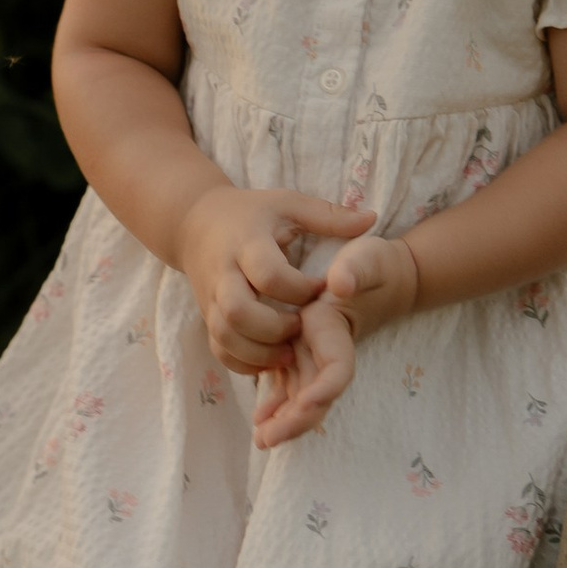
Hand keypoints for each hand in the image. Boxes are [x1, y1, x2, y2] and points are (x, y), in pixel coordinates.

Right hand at [179, 184, 373, 381]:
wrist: (195, 222)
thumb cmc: (252, 213)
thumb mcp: (288, 205)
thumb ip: (328, 216)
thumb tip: (372, 219)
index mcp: (247, 243)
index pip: (269, 274)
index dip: (300, 289)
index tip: (322, 288)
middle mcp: (224, 273)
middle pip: (238, 311)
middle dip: (274, 329)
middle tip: (301, 327)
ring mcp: (211, 298)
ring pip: (225, 336)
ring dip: (259, 352)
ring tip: (290, 353)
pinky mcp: (207, 316)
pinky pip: (219, 349)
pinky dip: (243, 363)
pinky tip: (271, 360)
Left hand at [249, 230, 422, 449]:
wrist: (381, 278)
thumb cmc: (372, 265)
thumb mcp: (366, 259)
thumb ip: (355, 270)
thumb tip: (340, 284)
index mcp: (338, 333)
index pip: (337, 370)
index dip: (325, 388)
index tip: (307, 403)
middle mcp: (328, 353)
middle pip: (317, 395)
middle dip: (296, 420)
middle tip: (267, 439)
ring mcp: (316, 357)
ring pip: (302, 398)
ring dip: (284, 420)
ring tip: (261, 440)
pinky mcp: (304, 354)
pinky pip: (290, 386)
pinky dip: (277, 405)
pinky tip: (260, 420)